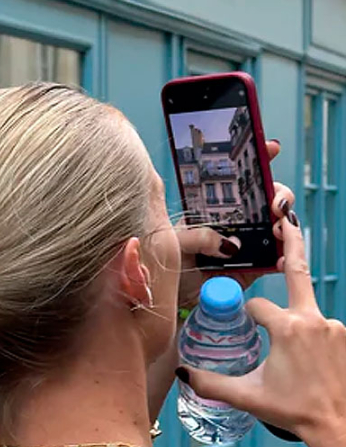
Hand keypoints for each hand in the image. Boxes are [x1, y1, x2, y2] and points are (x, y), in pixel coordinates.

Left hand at [175, 141, 293, 309]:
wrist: (165, 298)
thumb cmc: (162, 265)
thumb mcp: (172, 243)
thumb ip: (199, 236)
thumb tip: (230, 244)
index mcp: (212, 209)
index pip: (237, 179)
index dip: (257, 161)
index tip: (270, 148)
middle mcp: (233, 222)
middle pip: (266, 199)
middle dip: (278, 194)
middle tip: (274, 205)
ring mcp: (246, 244)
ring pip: (276, 226)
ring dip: (283, 223)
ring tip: (276, 228)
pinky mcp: (252, 268)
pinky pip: (275, 260)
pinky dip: (283, 257)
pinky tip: (280, 257)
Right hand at [177, 212, 345, 446]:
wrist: (337, 425)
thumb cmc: (292, 411)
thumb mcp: (246, 396)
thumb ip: (209, 382)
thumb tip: (182, 371)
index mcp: (288, 328)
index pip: (257, 307)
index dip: (244, 317)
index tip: (239, 331)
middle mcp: (314, 319)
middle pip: (297, 272)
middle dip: (290, 243)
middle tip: (285, 217)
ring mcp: (334, 326)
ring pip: (304, 312)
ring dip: (292, 324)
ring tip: (289, 359)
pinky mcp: (344, 336)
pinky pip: (319, 327)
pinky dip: (308, 336)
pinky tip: (304, 362)